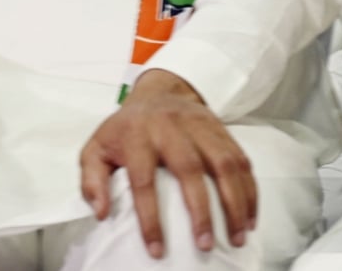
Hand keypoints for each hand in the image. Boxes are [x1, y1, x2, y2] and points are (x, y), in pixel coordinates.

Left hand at [79, 70, 253, 258]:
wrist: (160, 91)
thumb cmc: (127, 128)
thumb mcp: (97, 148)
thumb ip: (91, 180)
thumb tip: (101, 212)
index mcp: (137, 136)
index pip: (143, 181)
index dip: (150, 218)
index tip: (157, 250)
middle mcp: (170, 129)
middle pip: (189, 170)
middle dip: (201, 212)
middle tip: (205, 245)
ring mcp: (200, 127)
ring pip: (223, 163)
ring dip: (235, 202)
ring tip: (238, 236)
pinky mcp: (222, 129)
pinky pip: (241, 159)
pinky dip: (249, 189)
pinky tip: (250, 216)